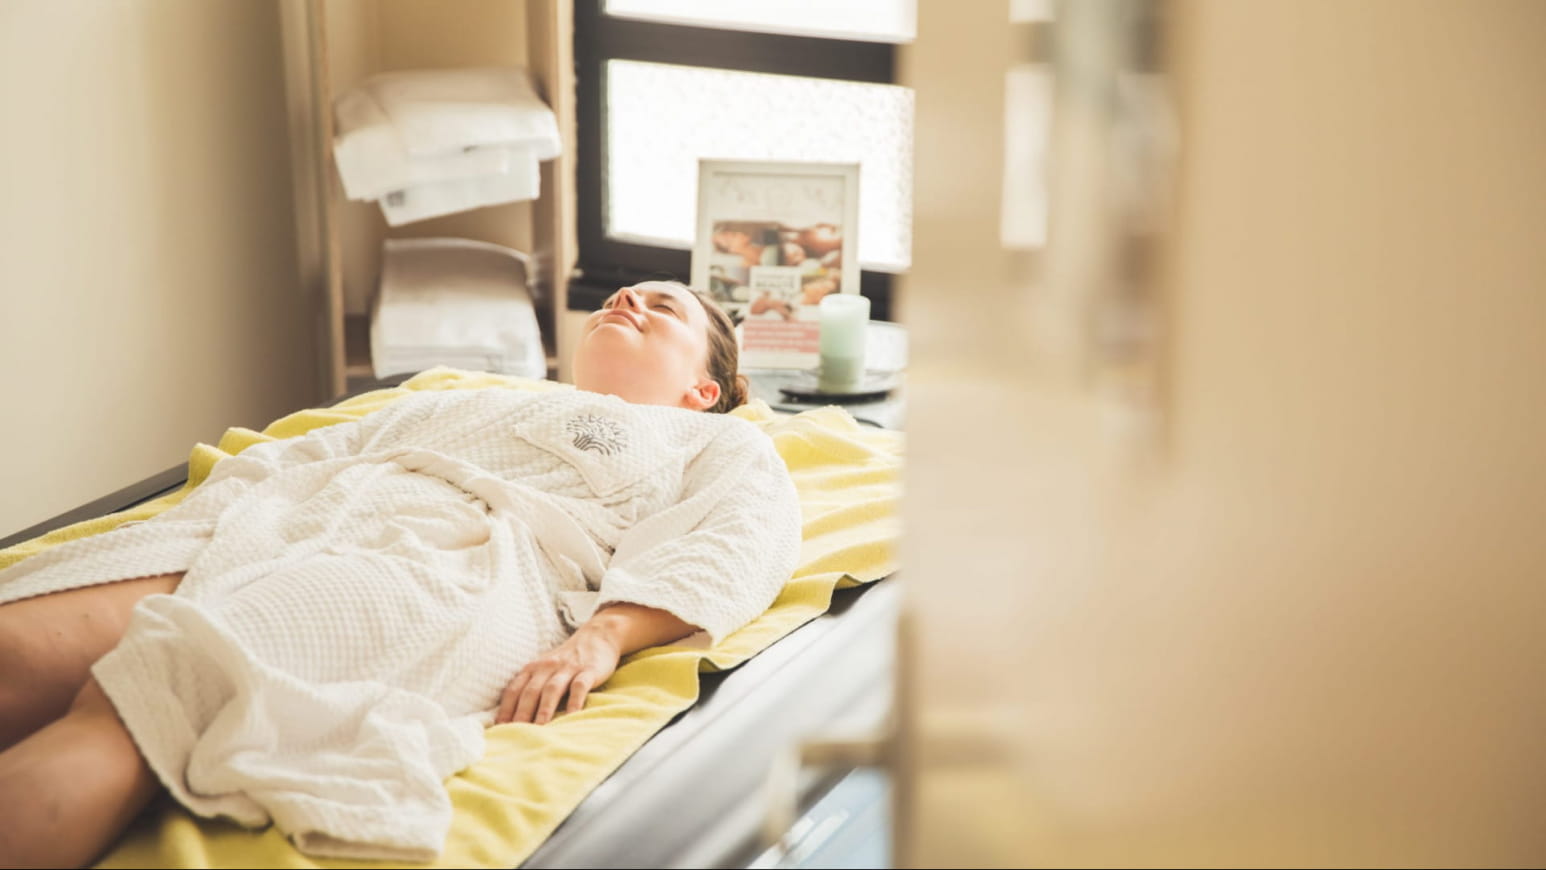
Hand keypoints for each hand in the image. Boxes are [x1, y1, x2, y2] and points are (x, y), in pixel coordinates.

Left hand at [495, 623, 621, 724]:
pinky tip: (572, 716)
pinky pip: (579, 686)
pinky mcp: (588, 670)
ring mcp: (568, 668)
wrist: (597, 636)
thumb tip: (515, 718)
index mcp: (533, 668)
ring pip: (552, 689)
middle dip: (521, 713)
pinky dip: (574, 702)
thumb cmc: (566, 661)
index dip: (505, 709)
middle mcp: (547, 667)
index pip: (514, 689)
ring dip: (544, 709)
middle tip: (514, 733)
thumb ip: (532, 687)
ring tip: (539, 728)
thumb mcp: (545, 669)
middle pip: (530, 691)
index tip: (499, 728)